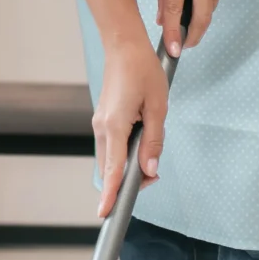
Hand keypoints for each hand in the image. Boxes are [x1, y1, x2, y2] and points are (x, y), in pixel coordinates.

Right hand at [76, 0, 166, 218]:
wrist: (124, 46)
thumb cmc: (143, 71)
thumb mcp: (158, 107)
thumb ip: (154, 140)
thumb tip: (151, 168)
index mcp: (115, 126)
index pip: (114, 169)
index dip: (112, 194)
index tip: (107, 214)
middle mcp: (102, 128)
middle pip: (112, 169)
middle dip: (128, 182)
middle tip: (153, 179)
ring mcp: (100, 125)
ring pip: (111, 159)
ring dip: (128, 167)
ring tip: (150, 162)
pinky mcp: (103, 121)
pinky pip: (112, 147)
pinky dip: (123, 155)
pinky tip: (140, 148)